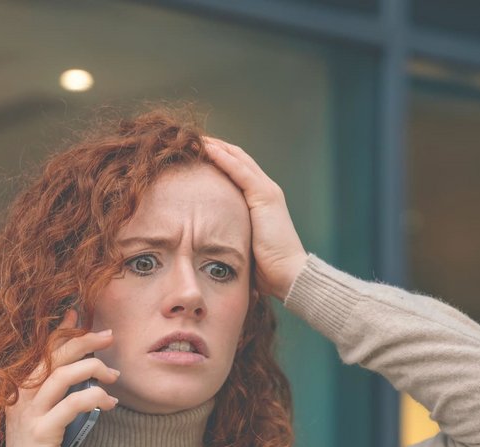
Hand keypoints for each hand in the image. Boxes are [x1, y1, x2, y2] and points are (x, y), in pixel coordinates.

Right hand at [2, 308, 120, 446]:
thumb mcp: (49, 420)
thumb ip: (60, 396)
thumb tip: (84, 370)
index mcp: (19, 392)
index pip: (39, 351)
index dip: (59, 329)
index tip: (77, 312)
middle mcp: (19, 398)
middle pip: (51, 356)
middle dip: (81, 340)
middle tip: (109, 336)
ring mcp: (28, 414)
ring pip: (61, 375)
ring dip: (92, 369)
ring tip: (114, 376)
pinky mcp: (42, 433)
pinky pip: (71, 405)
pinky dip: (94, 398)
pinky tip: (109, 403)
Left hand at [202, 136, 307, 301]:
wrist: (288, 275)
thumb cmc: (266, 268)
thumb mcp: (243, 243)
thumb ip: (231, 233)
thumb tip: (206, 242)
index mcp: (262, 200)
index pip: (238, 170)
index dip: (219, 158)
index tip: (196, 153)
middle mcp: (266, 190)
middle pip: (238, 158)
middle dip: (215, 146)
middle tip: (191, 139)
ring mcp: (267, 191)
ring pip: (239, 158)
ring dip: (216, 146)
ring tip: (195, 138)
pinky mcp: (265, 196)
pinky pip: (240, 171)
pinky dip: (224, 158)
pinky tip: (208, 149)